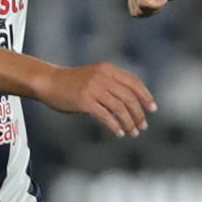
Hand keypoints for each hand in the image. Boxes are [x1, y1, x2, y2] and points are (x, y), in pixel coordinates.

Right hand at [35, 61, 156, 137]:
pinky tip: (118, 132)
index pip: (134, 82)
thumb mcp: (95, 77)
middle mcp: (102, 77)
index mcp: (108, 70)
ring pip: (119, 108)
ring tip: (133, 132)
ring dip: (129, 122)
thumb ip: (112, 85)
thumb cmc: (73, 83)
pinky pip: (105, 116)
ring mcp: (93, 89)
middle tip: (143, 126)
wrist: (49, 82)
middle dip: (139, 113)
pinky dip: (114, 125)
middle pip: (129, 97)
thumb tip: (132, 103)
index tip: (152, 109)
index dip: (145, 96)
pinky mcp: (84, 101)